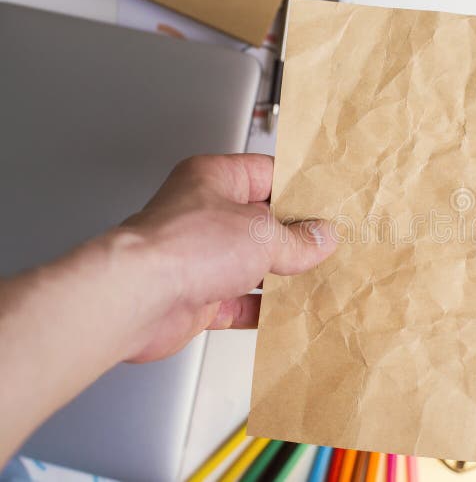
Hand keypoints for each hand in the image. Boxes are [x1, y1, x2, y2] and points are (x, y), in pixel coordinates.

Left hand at [117, 154, 336, 361]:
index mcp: (214, 179)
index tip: (328, 203)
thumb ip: (298, 239)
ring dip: (281, 275)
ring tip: (316, 278)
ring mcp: (199, 255)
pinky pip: (238, 301)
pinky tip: (285, 312)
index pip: (267, 173)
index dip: (299, 188)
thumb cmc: (183, 248)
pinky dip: (261, 308)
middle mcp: (203, 213)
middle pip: (261, 221)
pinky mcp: (196, 295)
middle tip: (328, 244)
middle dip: (294, 237)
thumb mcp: (262, 234)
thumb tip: (322, 237)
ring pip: (251, 263)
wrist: (137, 300)